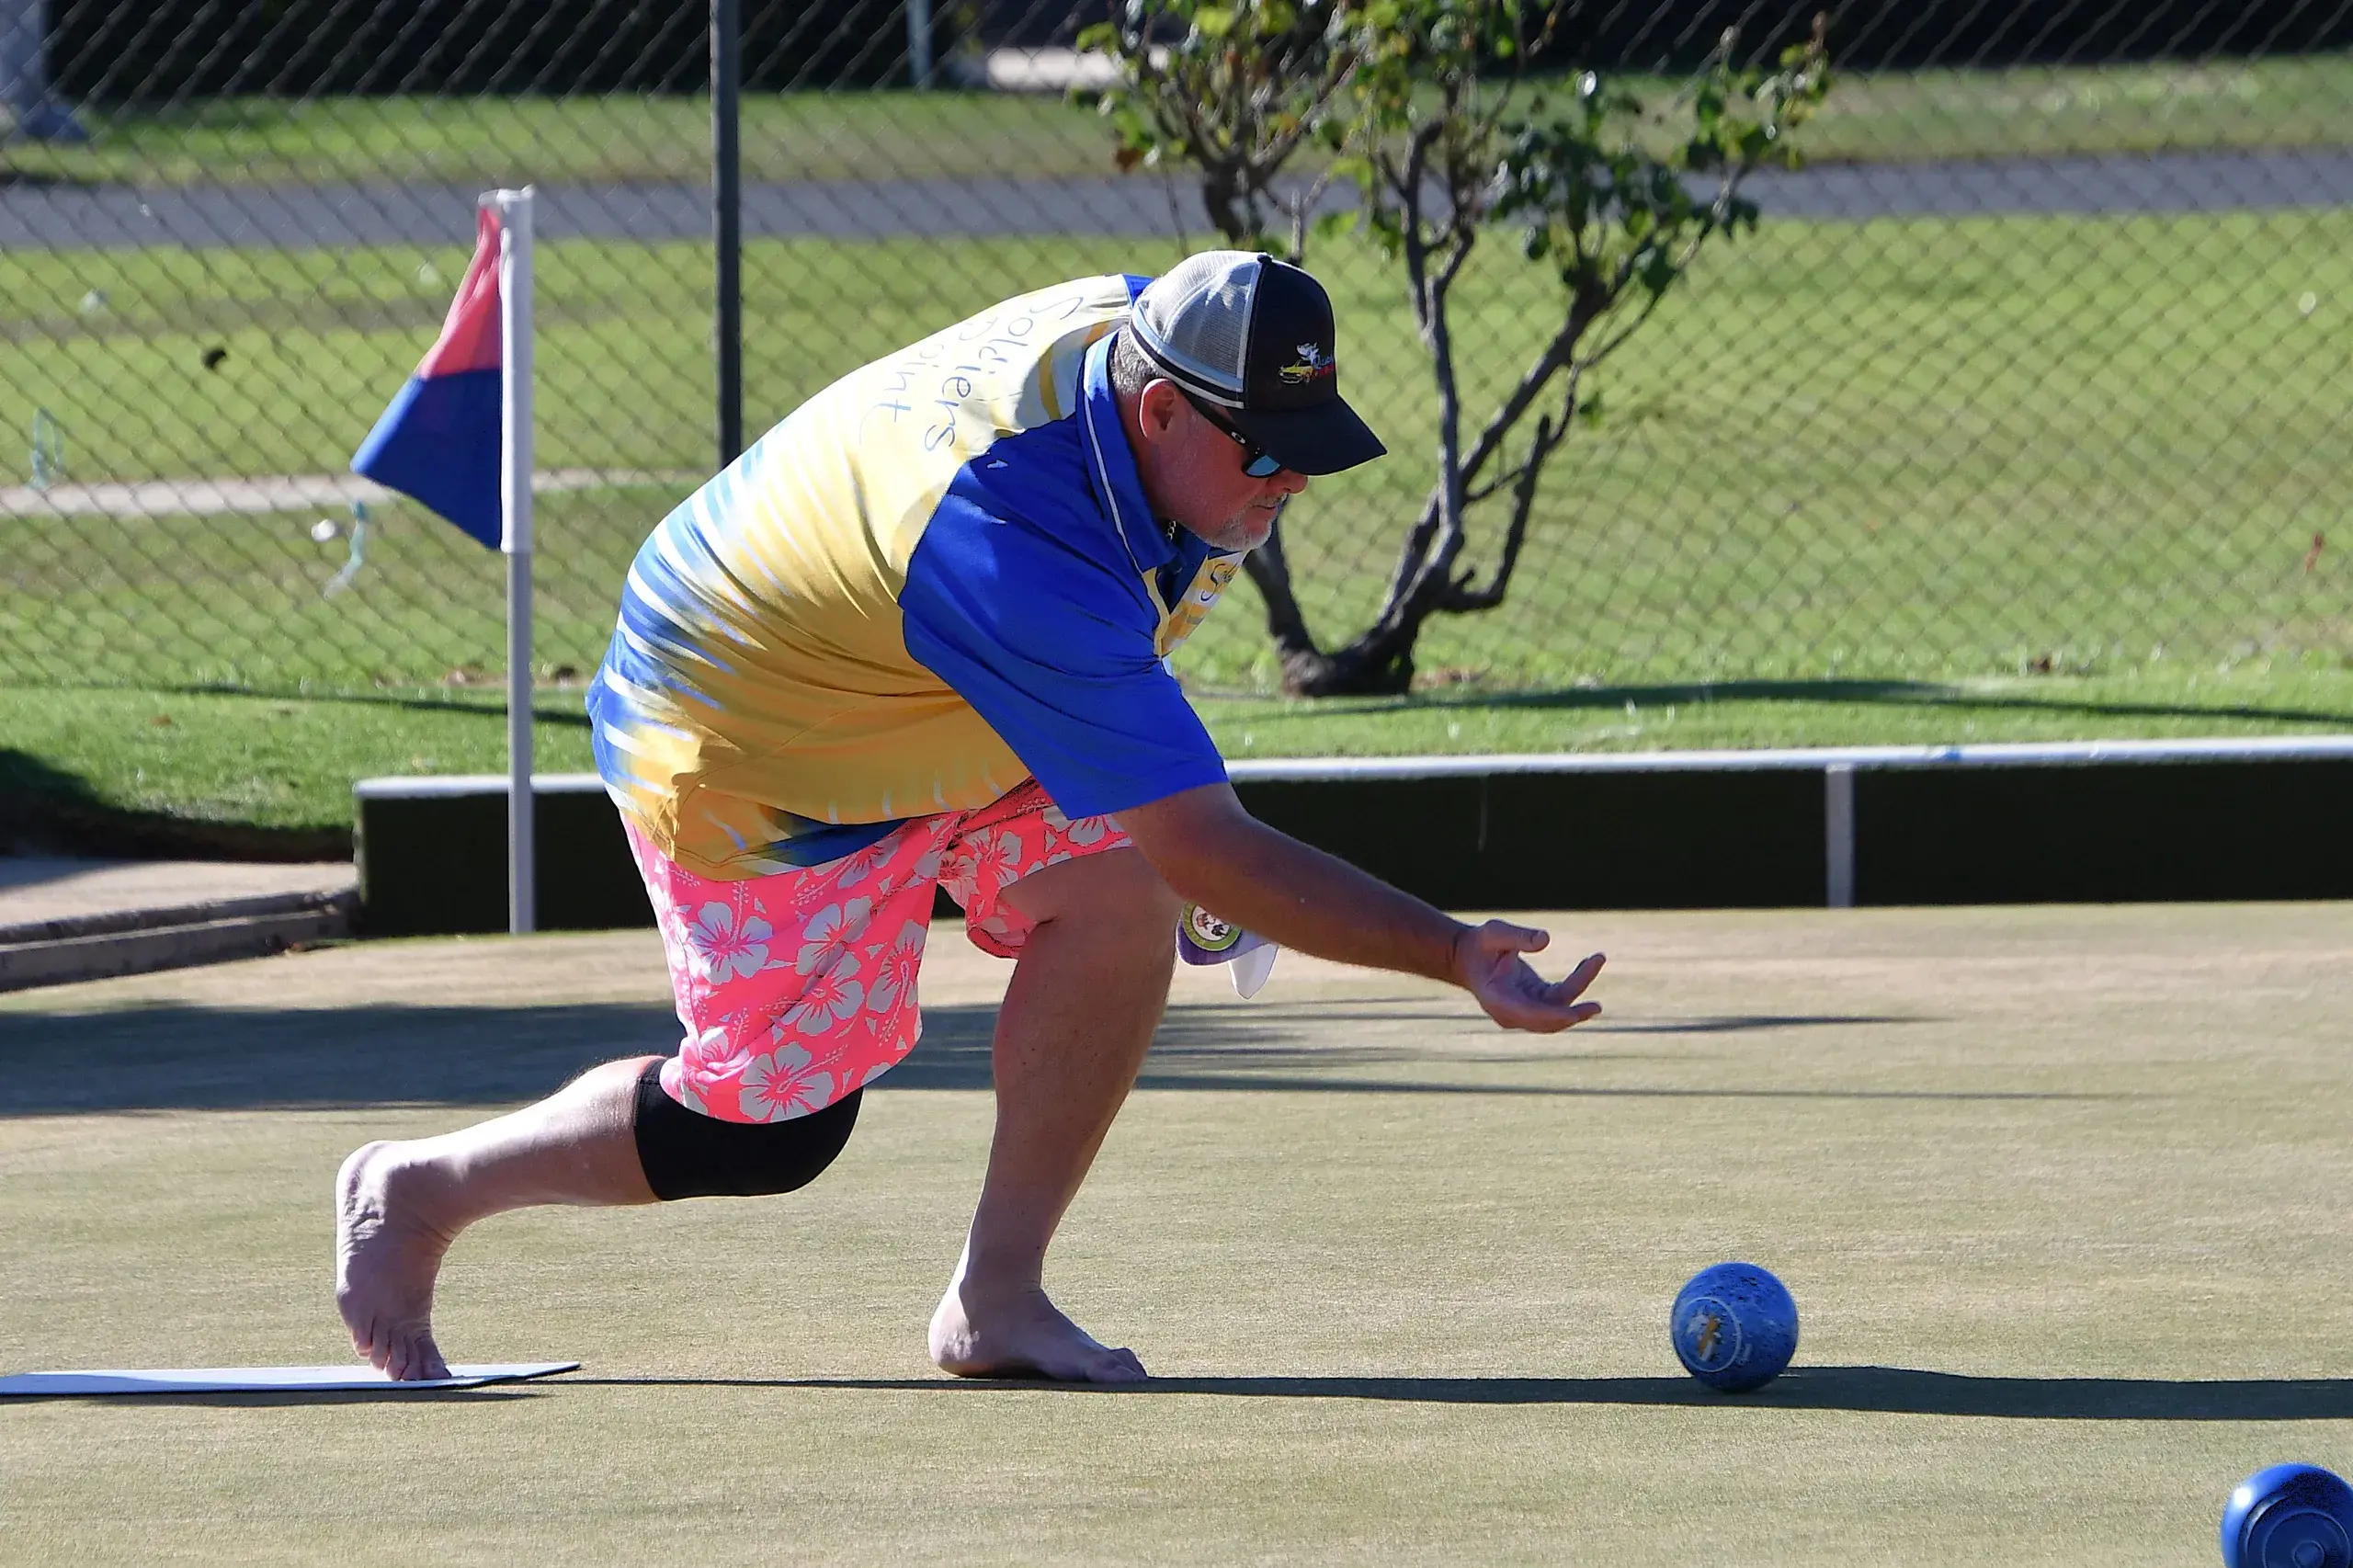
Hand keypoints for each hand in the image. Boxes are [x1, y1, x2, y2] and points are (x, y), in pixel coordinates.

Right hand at [1451, 920, 1604, 1032]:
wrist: (1468, 957)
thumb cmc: (1480, 943)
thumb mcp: (1494, 933)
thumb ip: (1518, 936)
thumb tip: (1545, 939)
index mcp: (1497, 1000)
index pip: (1528, 1014)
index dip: (1552, 1017)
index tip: (1574, 1015)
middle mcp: (1511, 1012)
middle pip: (1547, 1020)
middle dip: (1574, 1013)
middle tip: (1596, 1007)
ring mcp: (1523, 1011)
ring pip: (1558, 1010)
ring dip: (1580, 989)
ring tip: (1596, 959)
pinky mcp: (1535, 1003)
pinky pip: (1560, 1000)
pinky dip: (1576, 984)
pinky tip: (1590, 962)